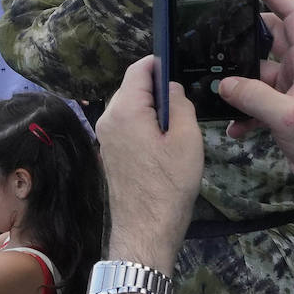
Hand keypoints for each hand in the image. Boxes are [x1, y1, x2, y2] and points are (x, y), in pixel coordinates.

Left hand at [95, 56, 203, 273]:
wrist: (145, 229)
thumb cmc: (170, 185)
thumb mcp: (187, 139)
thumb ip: (180, 105)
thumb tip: (172, 88)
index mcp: (124, 110)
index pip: (138, 69)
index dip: (159, 64)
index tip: (180, 68)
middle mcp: (108, 118)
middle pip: (133, 88)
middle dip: (158, 90)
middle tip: (185, 106)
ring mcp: (106, 137)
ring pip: (130, 108)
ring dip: (152, 110)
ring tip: (178, 128)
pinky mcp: (110, 152)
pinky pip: (127, 126)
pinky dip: (144, 125)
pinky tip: (164, 144)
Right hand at [218, 0, 293, 192]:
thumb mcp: (289, 116)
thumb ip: (254, 96)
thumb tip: (225, 83)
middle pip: (271, 35)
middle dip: (246, 29)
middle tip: (218, 23)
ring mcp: (291, 88)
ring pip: (258, 69)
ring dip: (239, 77)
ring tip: (215, 79)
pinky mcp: (283, 109)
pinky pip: (255, 99)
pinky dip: (242, 110)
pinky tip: (232, 126)